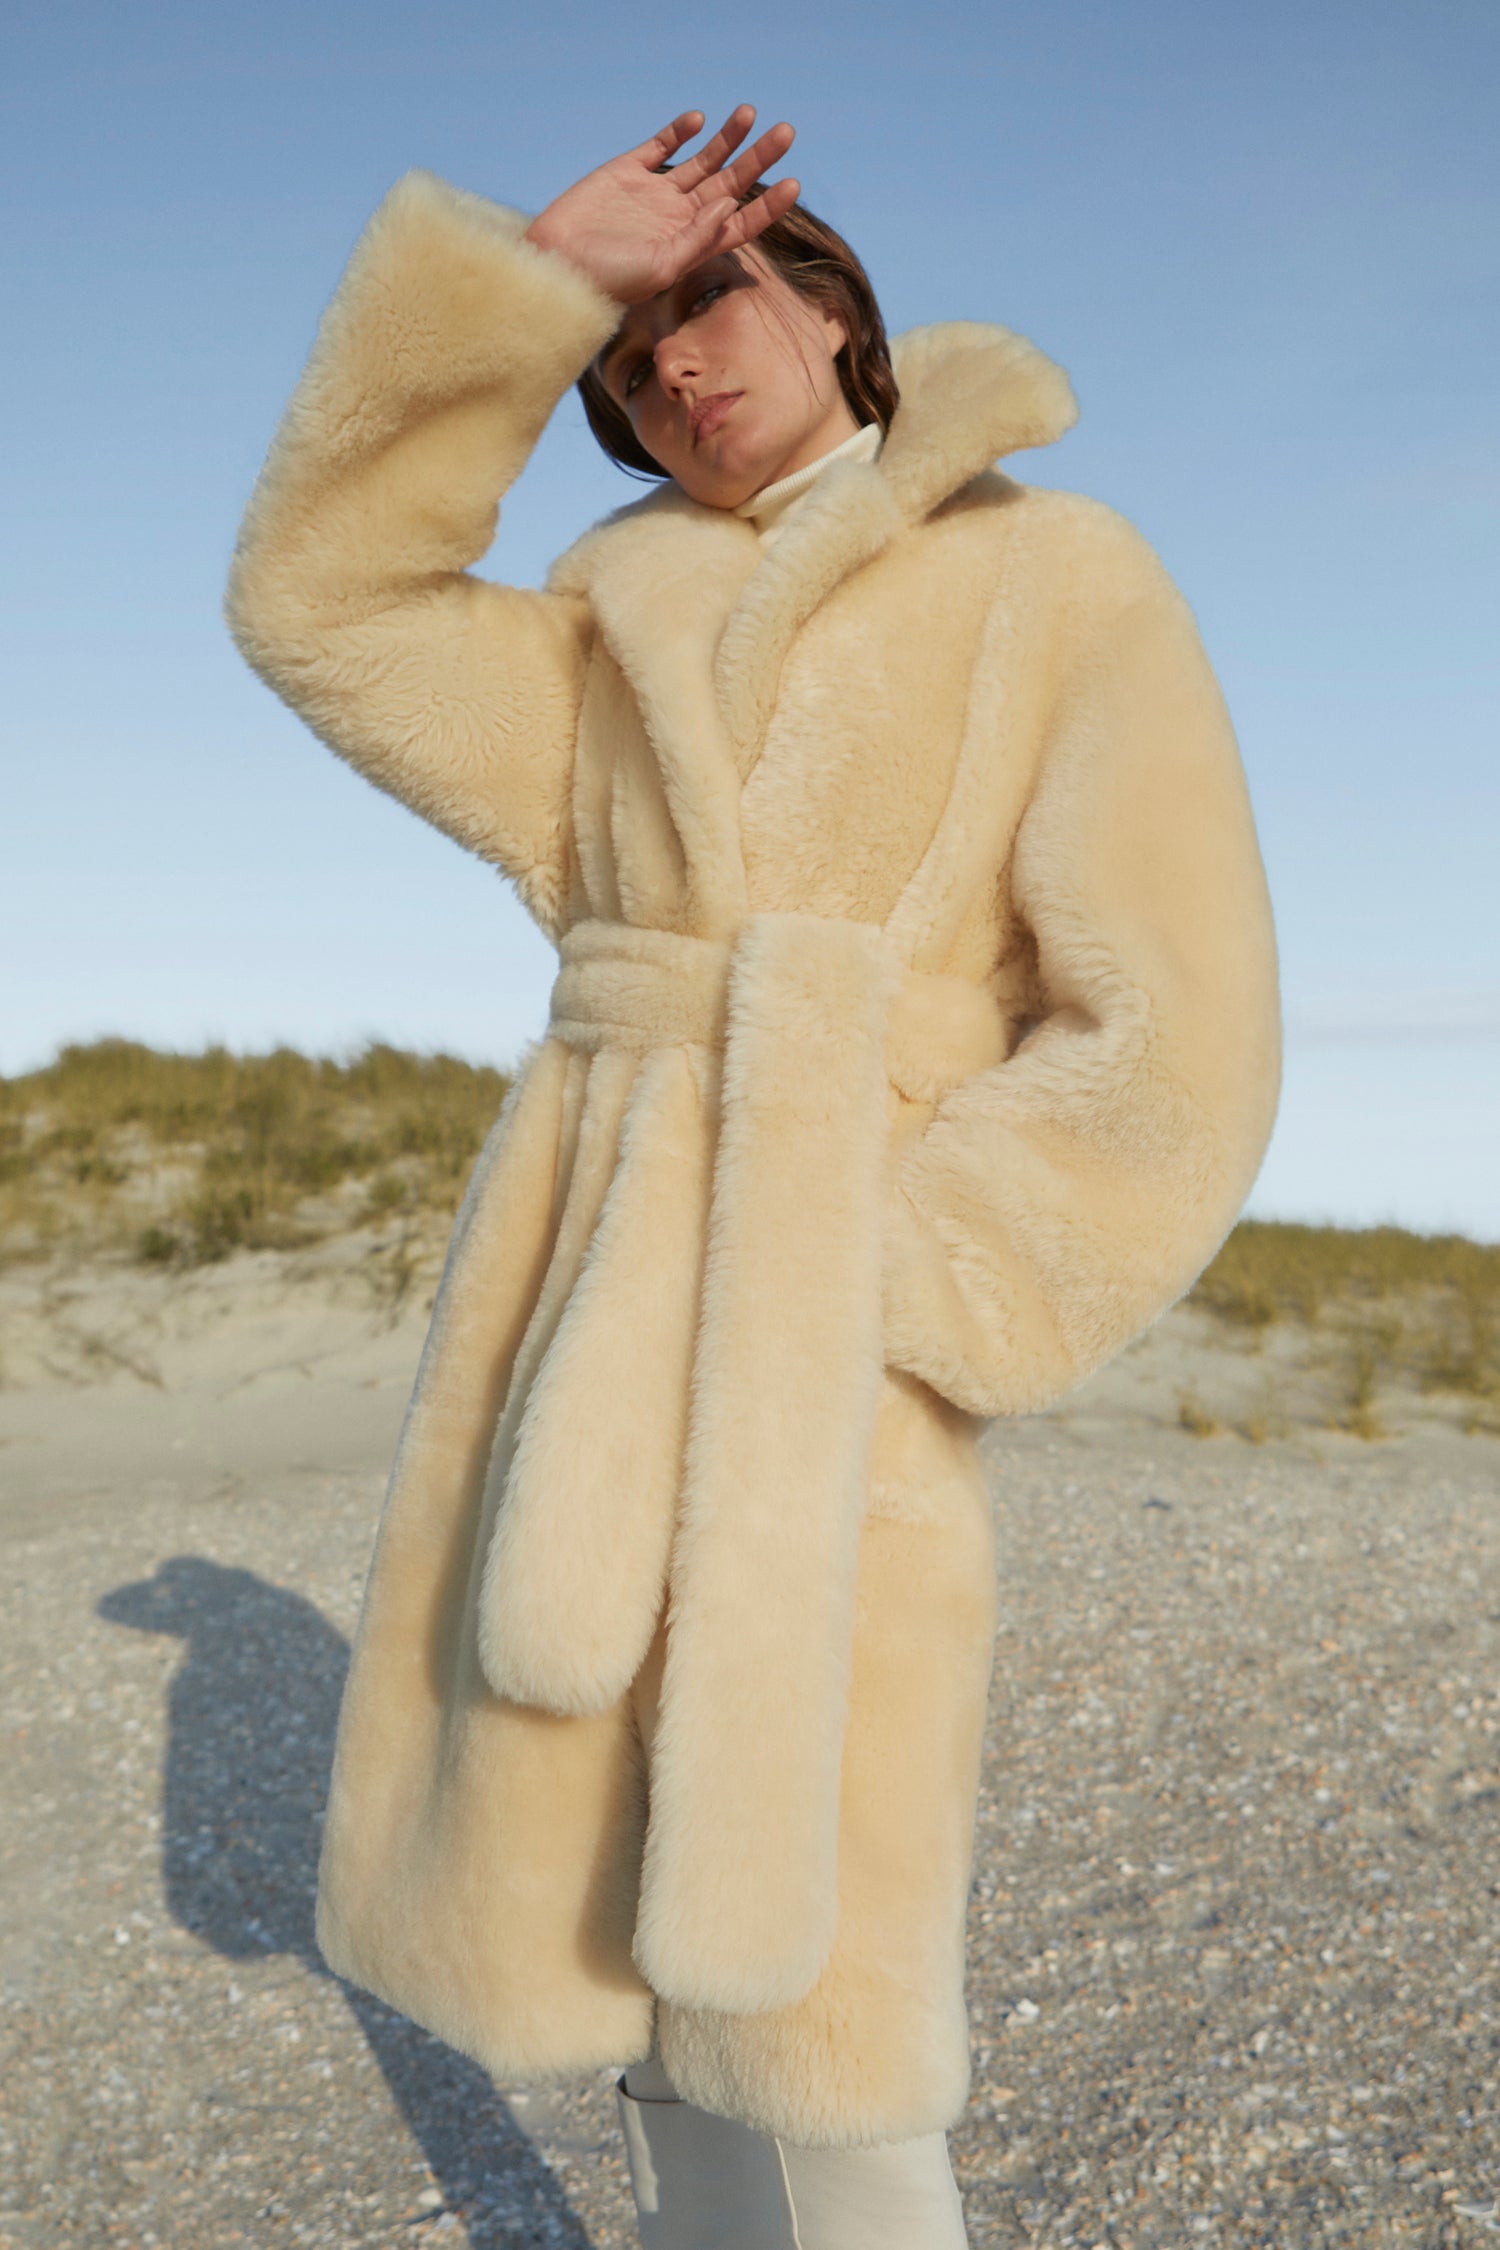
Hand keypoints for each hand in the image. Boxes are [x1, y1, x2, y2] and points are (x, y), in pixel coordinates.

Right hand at [521, 105, 798, 304]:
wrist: (558, 265)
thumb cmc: (609, 280)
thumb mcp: (661, 267)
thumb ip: (697, 238)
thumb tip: (730, 205)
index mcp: (692, 245)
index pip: (740, 224)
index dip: (767, 205)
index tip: (793, 183)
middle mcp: (679, 218)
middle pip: (729, 185)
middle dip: (758, 159)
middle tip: (786, 133)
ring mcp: (655, 193)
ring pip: (702, 161)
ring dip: (727, 139)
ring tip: (750, 114)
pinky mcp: (627, 171)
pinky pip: (659, 146)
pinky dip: (679, 132)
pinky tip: (698, 121)